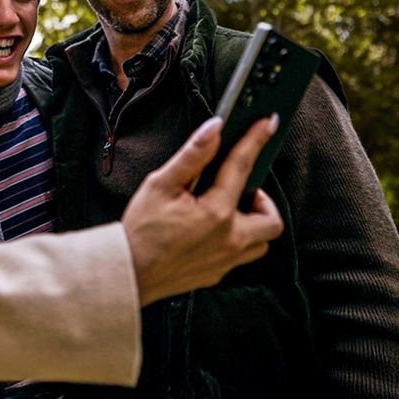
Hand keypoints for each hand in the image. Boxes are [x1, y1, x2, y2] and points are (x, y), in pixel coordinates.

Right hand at [122, 115, 283, 305]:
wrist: (127, 273)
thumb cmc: (140, 232)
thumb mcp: (160, 184)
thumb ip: (193, 155)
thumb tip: (213, 129)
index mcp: (216, 212)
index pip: (243, 167)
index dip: (256, 140)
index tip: (268, 124)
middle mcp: (229, 239)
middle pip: (271, 219)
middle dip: (263, 200)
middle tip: (242, 190)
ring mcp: (225, 260)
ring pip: (261, 243)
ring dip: (254, 224)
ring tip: (230, 212)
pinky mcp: (216, 274)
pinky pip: (240, 257)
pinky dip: (235, 241)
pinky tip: (213, 232)